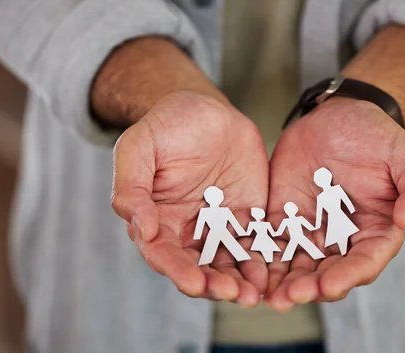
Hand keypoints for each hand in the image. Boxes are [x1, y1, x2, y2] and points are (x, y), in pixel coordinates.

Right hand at [111, 91, 269, 306]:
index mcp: (157, 220)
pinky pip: (256, 243)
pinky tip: (272, 274)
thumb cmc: (166, 125)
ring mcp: (220, 227)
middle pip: (198, 268)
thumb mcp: (139, 147)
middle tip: (232, 294)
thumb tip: (140, 228)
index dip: (177, 270)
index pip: (163, 254)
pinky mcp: (248, 217)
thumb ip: (132, 186)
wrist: (207, 110)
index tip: (194, 284)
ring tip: (253, 294)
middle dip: (214, 285)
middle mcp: (187, 231)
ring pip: (228, 263)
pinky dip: (263, 261)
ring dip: (240, 282)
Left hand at [264, 97, 404, 310]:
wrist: (336, 116)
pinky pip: (269, 242)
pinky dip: (257, 257)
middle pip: (325, 272)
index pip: (364, 262)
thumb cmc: (376, 136)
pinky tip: (242, 267)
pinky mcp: (282, 218)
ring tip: (262, 295)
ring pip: (295, 265)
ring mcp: (310, 231)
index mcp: (375, 232)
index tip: (329, 285)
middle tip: (287, 297)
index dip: (347, 276)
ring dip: (279, 282)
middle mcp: (342, 240)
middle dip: (307, 287)